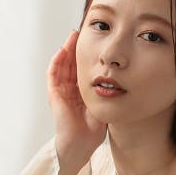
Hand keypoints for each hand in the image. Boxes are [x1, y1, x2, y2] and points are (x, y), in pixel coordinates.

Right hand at [46, 29, 107, 156]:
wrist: (82, 143)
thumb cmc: (94, 129)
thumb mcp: (105, 102)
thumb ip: (110, 89)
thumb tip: (123, 74)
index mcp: (81, 92)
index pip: (82, 68)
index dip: (87, 54)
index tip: (96, 41)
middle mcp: (70, 90)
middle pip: (71, 63)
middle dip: (76, 48)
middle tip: (83, 32)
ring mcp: (61, 92)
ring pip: (62, 65)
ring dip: (66, 50)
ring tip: (73, 36)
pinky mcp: (54, 94)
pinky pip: (52, 74)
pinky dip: (56, 61)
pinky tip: (63, 50)